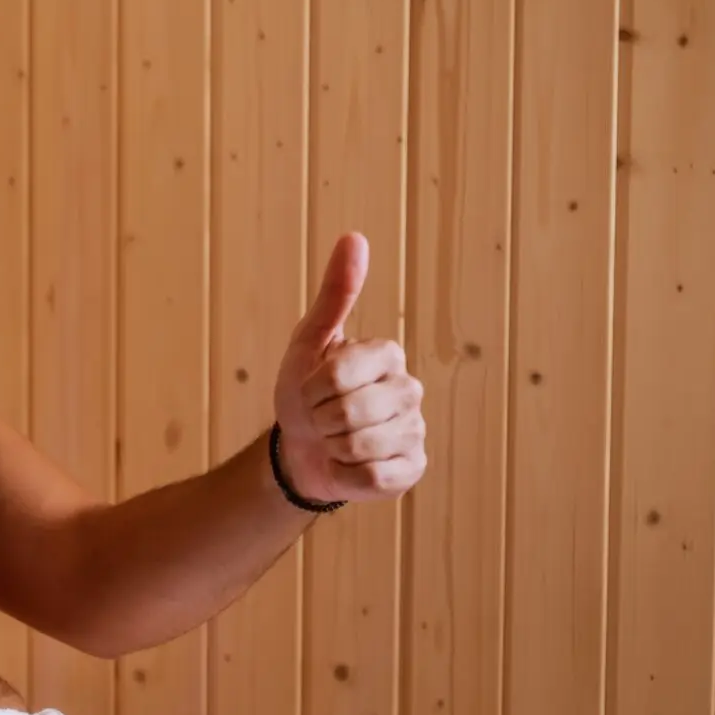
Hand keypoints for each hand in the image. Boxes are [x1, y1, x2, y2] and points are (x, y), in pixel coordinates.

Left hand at [272, 232, 426, 504]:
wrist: (300, 449)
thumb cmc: (304, 392)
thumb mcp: (309, 342)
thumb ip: (334, 293)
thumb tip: (354, 237)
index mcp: (387, 354)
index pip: (339, 373)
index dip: (311, 389)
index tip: (312, 389)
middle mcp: (409, 390)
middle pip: (350, 412)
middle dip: (320, 421)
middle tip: (322, 419)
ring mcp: (414, 431)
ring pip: (360, 446)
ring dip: (332, 448)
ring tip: (335, 440)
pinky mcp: (411, 468)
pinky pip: (373, 477)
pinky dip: (347, 475)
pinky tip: (349, 465)